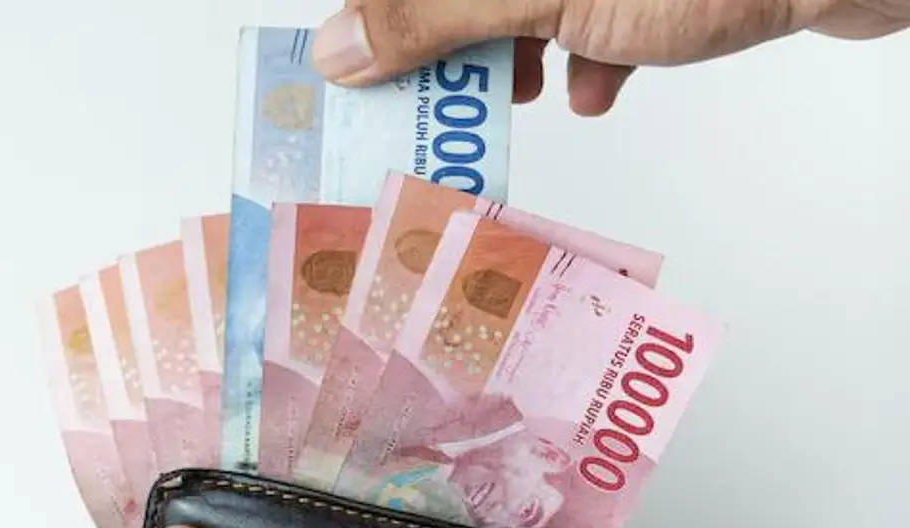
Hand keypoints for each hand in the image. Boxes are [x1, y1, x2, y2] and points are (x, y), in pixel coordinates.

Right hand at [312, 0, 909, 114]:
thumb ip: (431, 15)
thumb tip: (338, 47)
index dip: (375, 18)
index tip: (352, 73)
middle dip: (446, 46)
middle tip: (431, 106)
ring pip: (525, 1)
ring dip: (513, 56)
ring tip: (516, 95)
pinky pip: (596, 9)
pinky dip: (588, 53)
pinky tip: (599, 84)